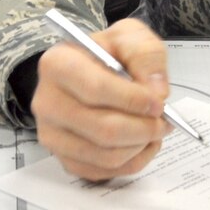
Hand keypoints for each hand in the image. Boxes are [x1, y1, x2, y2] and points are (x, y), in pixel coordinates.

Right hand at [30, 17, 172, 180]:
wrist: (86, 71)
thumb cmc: (106, 54)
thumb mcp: (128, 37)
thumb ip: (145, 55)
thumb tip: (156, 91)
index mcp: (57, 64)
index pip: (96, 89)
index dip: (133, 100)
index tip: (158, 102)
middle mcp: (46, 102)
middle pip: (102, 129)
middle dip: (143, 128)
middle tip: (163, 121)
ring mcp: (52, 134)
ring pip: (107, 156)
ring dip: (141, 146)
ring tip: (154, 129)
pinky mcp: (64, 158)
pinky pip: (105, 173)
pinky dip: (133, 162)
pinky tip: (140, 142)